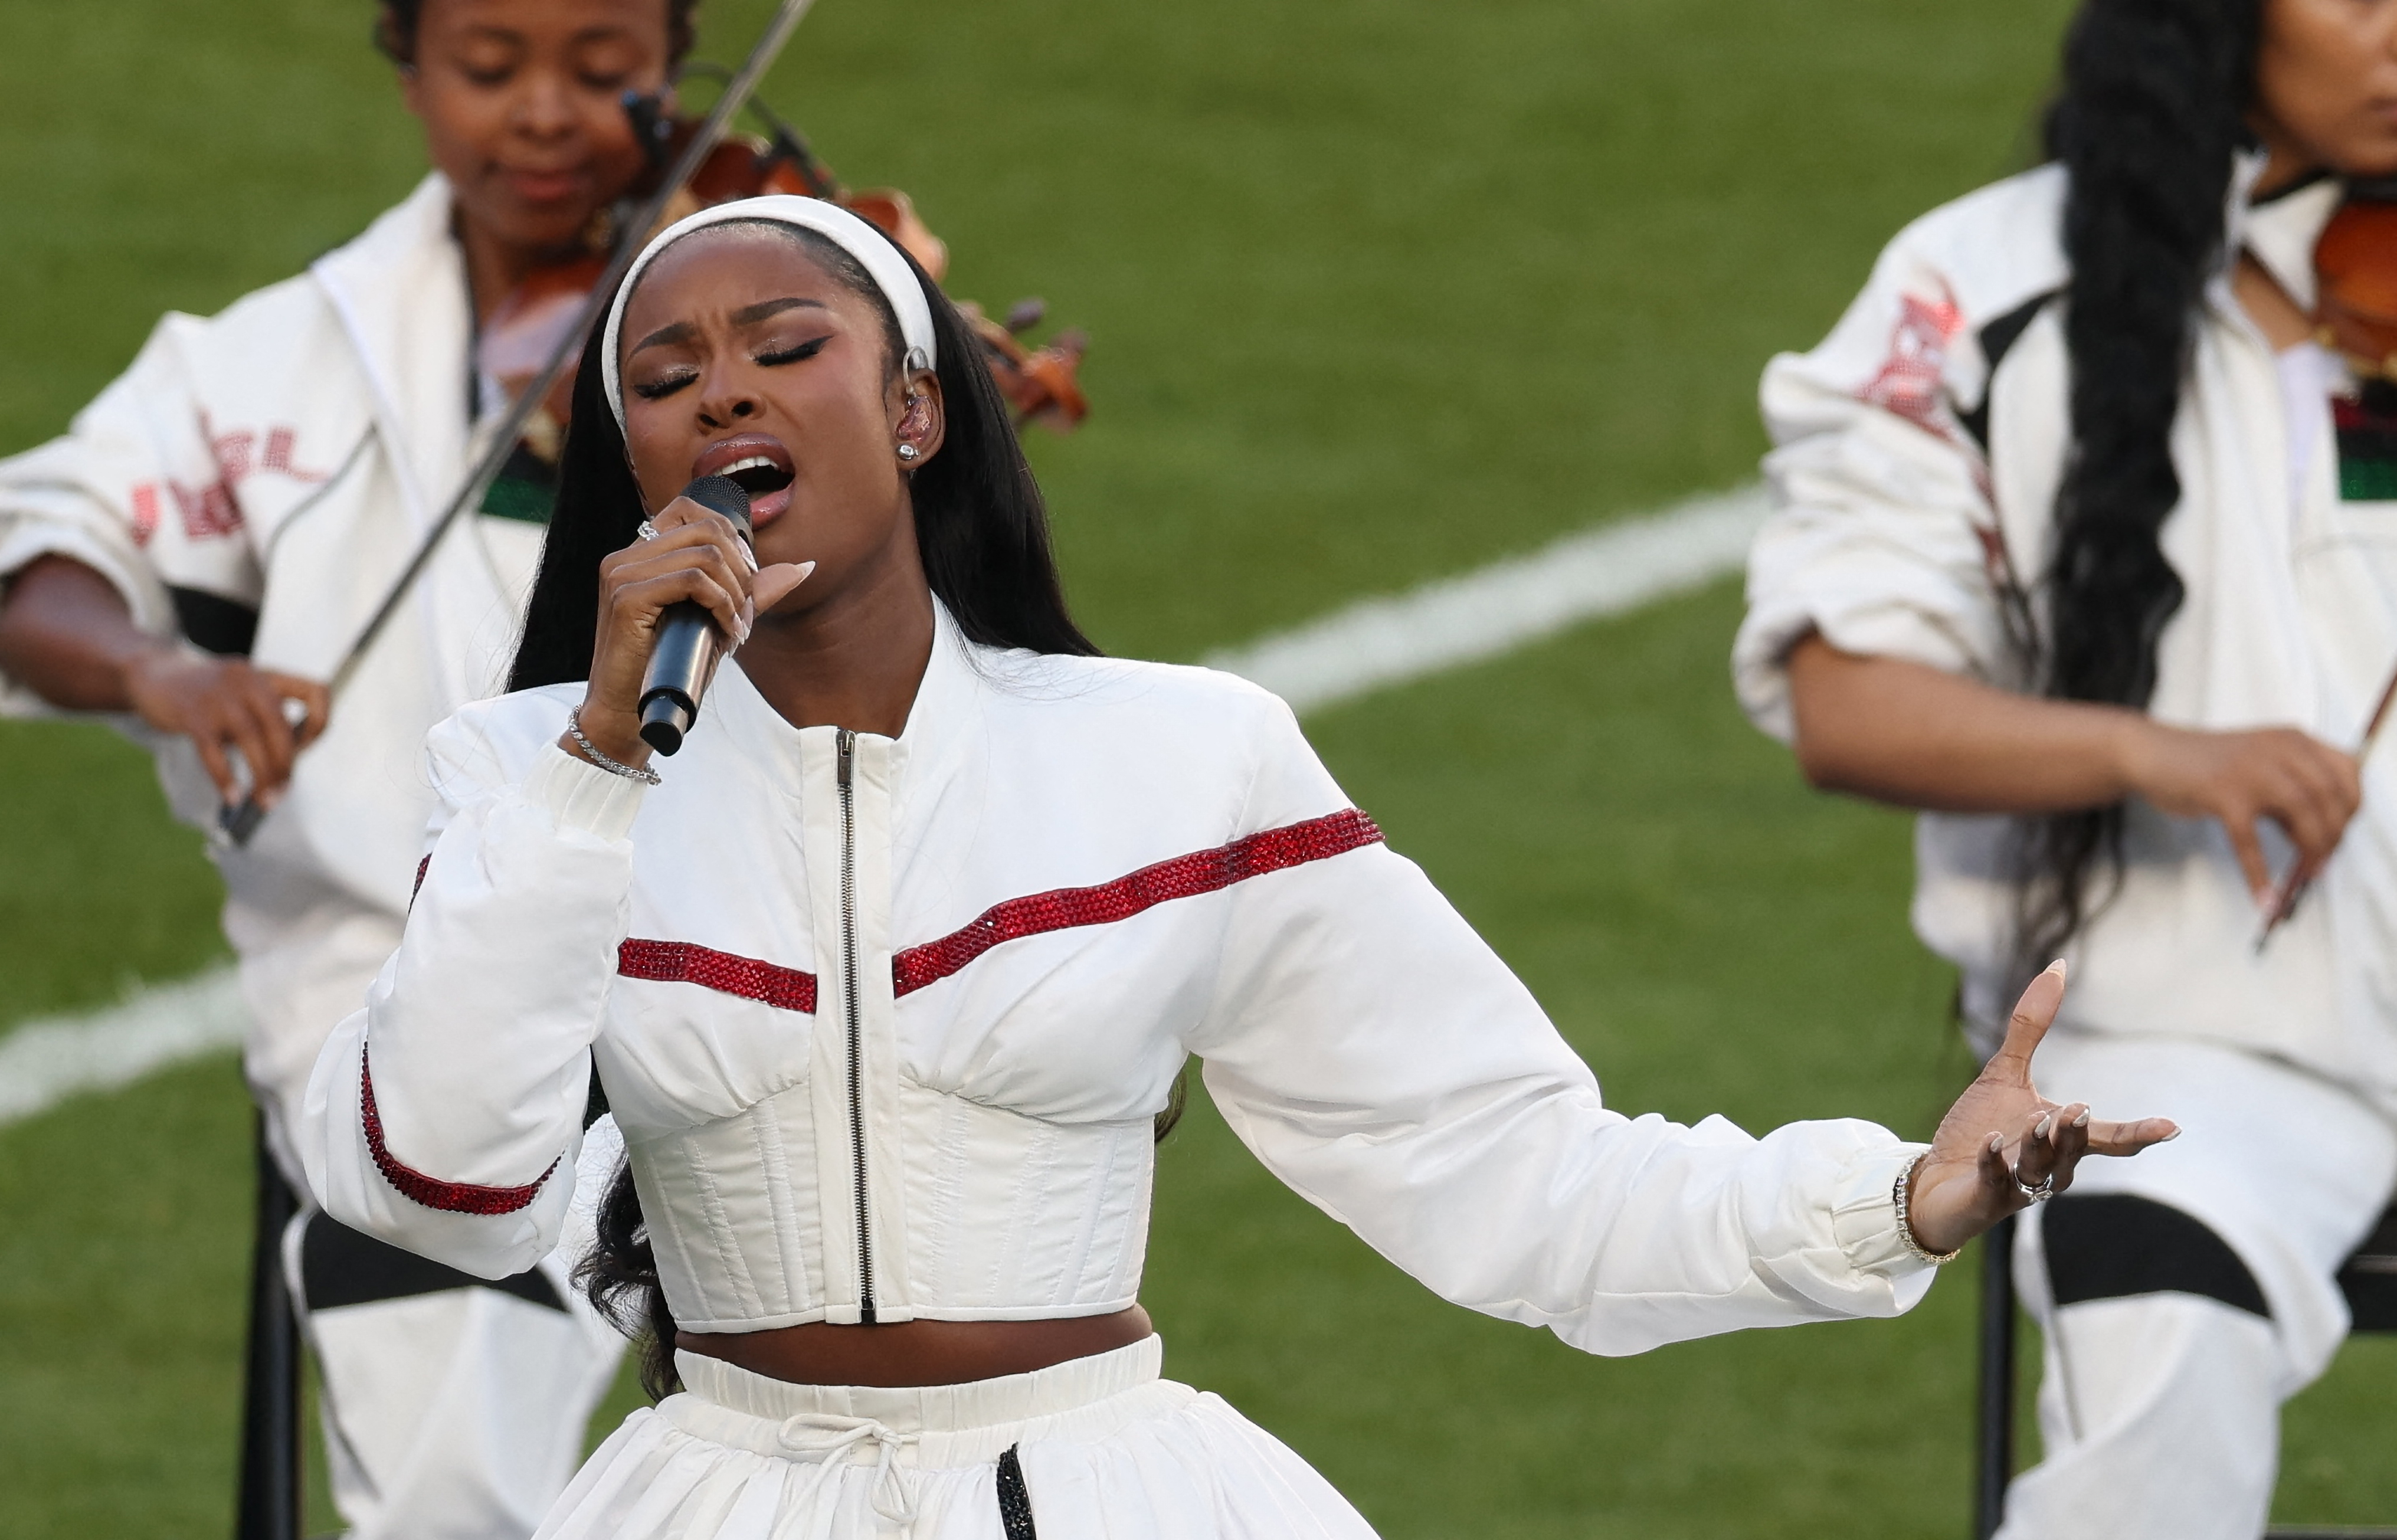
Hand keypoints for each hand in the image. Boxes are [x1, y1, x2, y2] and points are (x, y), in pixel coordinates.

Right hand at [121, 647, 327, 806]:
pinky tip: (231, 797)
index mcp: (268, 676)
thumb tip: (286, 767)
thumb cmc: (208, 694)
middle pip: (281, 728)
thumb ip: (267, 719)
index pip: (316, 692)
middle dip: (285, 766)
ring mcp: (219, 696)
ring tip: (264, 801)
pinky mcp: (191, 714)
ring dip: (262, 776)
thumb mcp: (245, 694)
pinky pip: (213, 752)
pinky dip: (225, 778)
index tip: (305, 748)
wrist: (153, 675)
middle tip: (282, 792)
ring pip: (252, 741)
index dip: (319, 724)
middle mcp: (248, 681)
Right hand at [569, 496, 810, 767]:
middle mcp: (626, 556)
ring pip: (705, 554)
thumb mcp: (719, 620)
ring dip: (736, 592)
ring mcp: (622, 573)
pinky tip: (727, 631)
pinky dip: (722, 605)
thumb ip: (754, 591)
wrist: (630, 716)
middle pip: (707, 528)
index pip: (691, 509)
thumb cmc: (672, 669)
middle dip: (742, 569)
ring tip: (736, 626)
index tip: (745, 581)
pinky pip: (693, 580)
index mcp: (641, 554)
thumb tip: (802, 566)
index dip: (732, 539)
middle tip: (746, 610)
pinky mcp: (626, 597)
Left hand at [1902, 962, 2179, 1255]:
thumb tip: (2058, 966)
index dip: (2139, 1134)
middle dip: (2077, 1132)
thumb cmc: (1980, 1129)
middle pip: (2075, 1151)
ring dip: (2040, 1145)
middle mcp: (2051, 1166)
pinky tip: (1991, 1143)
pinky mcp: (1987, 1196)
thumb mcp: (2004, 1073)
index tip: (2172, 1127)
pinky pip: (1996, 1182)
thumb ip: (2031, 1026)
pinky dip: (1995, 1163)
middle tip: (2078, 1108)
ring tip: (2037, 1120)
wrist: (1937, 1179)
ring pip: (2042, 1168)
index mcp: (2062, 1138)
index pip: (2109, 1138)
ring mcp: (2021, 1185)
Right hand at [2118, 718, 2358, 904]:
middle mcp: (2279, 749)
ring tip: (2303, 876)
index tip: (2341, 833)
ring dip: (2311, 851)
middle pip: (2330, 796)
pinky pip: (2249, 842)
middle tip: (2322, 863)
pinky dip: (2259, 874)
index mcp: (2292, 740)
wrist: (2152, 753)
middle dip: (2334, 836)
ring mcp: (2251, 770)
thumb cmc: (2204, 765)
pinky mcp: (2222, 794)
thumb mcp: (2259, 768)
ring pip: (2303, 813)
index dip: (2351, 807)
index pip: (2346, 771)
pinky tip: (2263, 896)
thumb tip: (2316, 839)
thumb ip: (2289, 794)